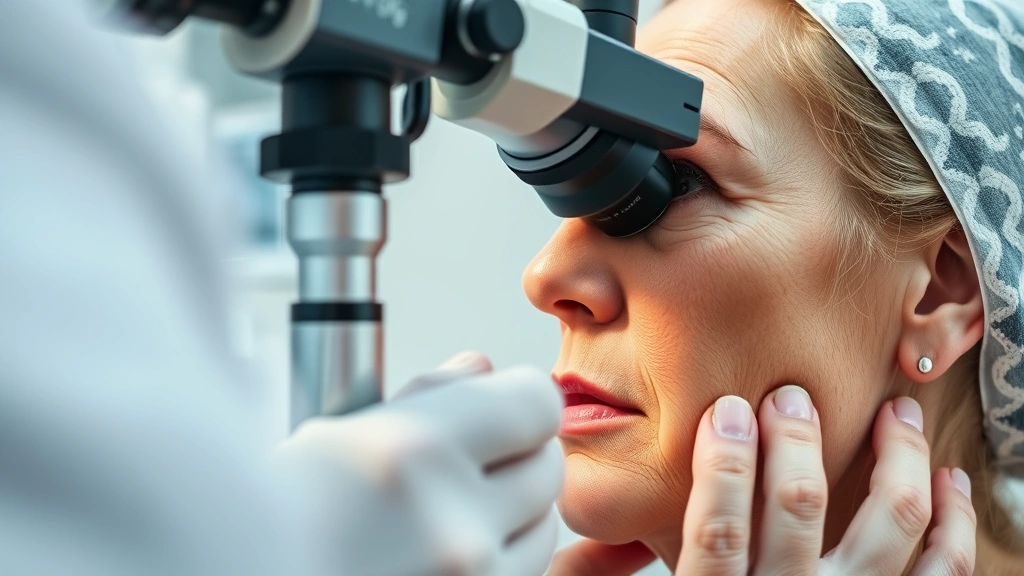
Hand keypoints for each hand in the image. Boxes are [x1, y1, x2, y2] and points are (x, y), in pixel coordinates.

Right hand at [274, 351, 564, 575]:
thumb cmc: (273, 523)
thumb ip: (423, 398)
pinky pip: (524, 574)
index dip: (521, 402)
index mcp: (411, 451)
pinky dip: (502, 560)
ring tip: (448, 516)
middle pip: (546, 465)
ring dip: (513, 515)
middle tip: (471, 464)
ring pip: (543, 527)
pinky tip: (448, 556)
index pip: (535, 405)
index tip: (506, 409)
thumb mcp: (331, 441)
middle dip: (516, 456)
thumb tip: (483, 368)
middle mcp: (452, 520)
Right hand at [548, 387, 976, 575]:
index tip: (726, 410)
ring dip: (897, 460)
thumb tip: (581, 541)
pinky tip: (946, 479)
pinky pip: (942, 572)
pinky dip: (952, 522)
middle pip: (799, 510)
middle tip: (790, 399)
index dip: (723, 466)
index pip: (719, 534)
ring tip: (895, 416)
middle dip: (795, 442)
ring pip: (890, 527)